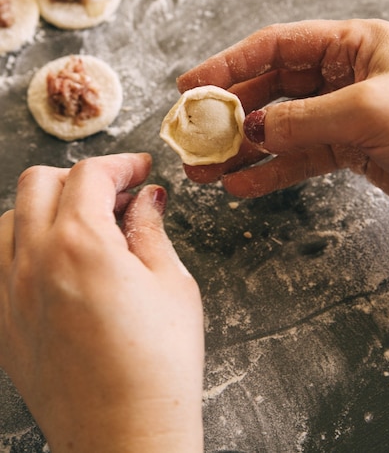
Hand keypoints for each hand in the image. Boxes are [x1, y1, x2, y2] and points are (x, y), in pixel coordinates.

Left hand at [0, 153, 203, 452]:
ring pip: (8, 217)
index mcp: (81, 244)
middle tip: (116, 194)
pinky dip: (22, 244)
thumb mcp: (171, 284)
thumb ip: (151, 230)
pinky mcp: (1, 323)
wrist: (125, 439)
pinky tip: (53, 260)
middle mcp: (34, 261)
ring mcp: (10, 293)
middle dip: (81, 177)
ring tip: (81, 225)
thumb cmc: (159, 367)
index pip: (91, 175)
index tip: (140, 170)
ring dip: (44, 206)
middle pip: (39, 182)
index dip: (121, 164)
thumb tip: (147, 199)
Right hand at [178, 19, 388, 210]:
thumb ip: (303, 118)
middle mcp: (343, 75)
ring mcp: (344, 113)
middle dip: (230, 114)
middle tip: (193, 136)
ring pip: (280, 129)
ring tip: (206, 172)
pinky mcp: (349, 149)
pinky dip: (270, 173)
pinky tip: (242, 188)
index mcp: (351, 44)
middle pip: (271, 89)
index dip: (228, 64)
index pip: (275, 46)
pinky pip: (300, 159)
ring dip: (242, 151)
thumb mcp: (367, 110)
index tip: (190, 85)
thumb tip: (252, 131)